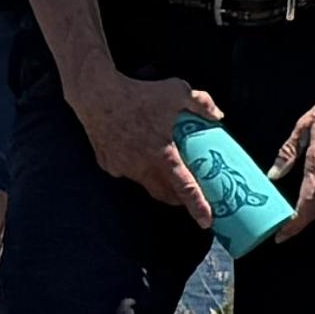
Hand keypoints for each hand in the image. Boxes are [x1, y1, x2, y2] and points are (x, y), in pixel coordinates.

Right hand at [71, 63, 224, 215]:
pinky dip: (139, 170)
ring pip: (146, 185)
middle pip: (166, 194)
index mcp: (162, 153)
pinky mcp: (108, 164)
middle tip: (192, 195)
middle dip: (180, 200)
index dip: (197, 206)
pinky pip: (128, 173)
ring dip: (160, 185)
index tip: (206, 222)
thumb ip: (201, 104)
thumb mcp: (178, 92)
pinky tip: (142, 156)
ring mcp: (122, 167)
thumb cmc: (139, 93)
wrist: (96, 94)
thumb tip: (218, 116)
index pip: (184, 187)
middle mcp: (141, 166)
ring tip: (170, 175)